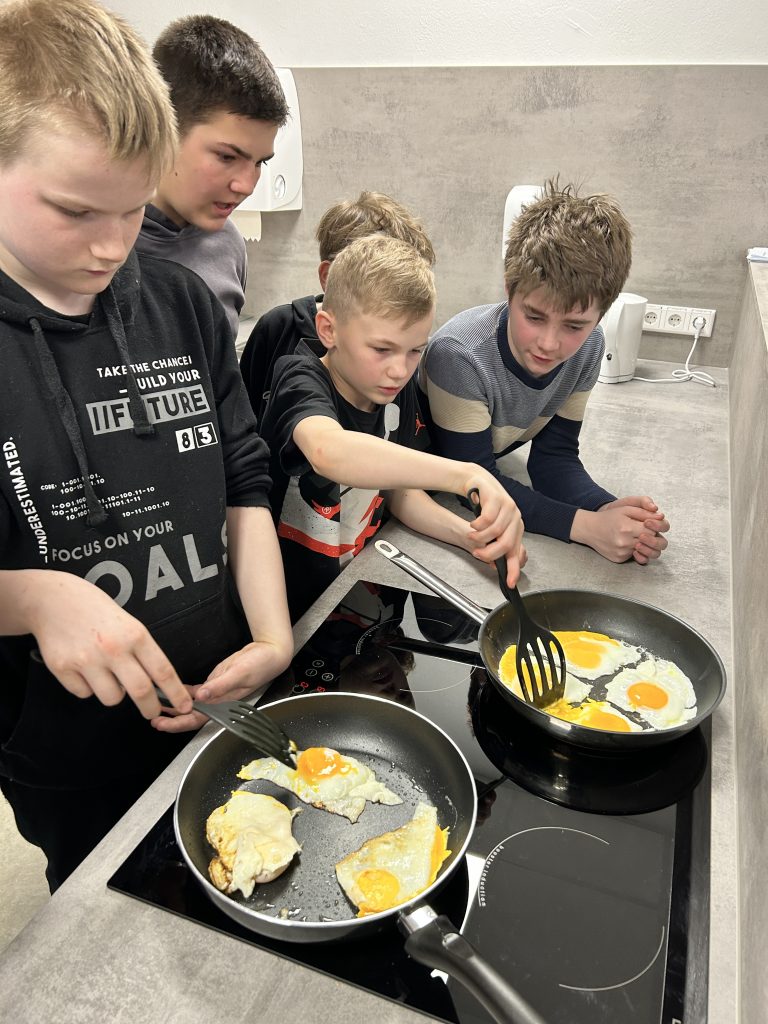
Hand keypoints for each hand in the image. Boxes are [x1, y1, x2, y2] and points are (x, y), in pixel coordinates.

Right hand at [25, 571, 191, 718]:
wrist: (53, 599)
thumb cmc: (95, 610)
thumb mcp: (128, 623)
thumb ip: (141, 651)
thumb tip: (156, 683)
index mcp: (134, 635)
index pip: (163, 671)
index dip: (176, 693)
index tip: (184, 705)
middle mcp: (113, 648)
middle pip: (141, 692)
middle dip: (151, 708)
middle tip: (152, 711)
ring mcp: (87, 660)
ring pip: (112, 698)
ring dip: (114, 694)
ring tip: (107, 675)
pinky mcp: (63, 669)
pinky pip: (84, 694)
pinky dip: (88, 687)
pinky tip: (84, 668)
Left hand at [151, 639, 291, 733]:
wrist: (269, 654)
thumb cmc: (260, 665)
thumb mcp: (240, 673)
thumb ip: (221, 685)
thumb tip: (202, 696)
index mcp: (224, 703)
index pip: (198, 719)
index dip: (179, 723)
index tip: (163, 723)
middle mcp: (218, 702)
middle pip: (190, 716)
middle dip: (171, 719)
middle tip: (153, 718)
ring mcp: (215, 693)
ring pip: (191, 705)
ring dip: (174, 707)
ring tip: (157, 706)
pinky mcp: (214, 682)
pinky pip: (196, 692)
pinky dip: (182, 692)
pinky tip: (171, 690)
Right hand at [463, 470, 524, 586]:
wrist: (478, 483)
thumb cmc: (485, 508)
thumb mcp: (491, 529)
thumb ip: (495, 545)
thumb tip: (496, 565)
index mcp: (516, 529)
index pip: (517, 552)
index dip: (514, 569)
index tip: (509, 583)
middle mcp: (515, 519)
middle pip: (506, 544)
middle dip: (489, 553)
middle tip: (477, 553)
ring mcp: (509, 508)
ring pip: (496, 532)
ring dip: (480, 538)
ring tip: (472, 535)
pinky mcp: (498, 499)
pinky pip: (488, 519)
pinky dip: (477, 525)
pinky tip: (474, 524)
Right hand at [572, 497, 669, 563]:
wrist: (590, 529)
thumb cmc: (609, 517)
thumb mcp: (626, 509)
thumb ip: (644, 512)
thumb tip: (661, 517)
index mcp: (627, 528)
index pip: (652, 531)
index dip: (653, 527)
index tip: (648, 524)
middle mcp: (624, 542)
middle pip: (650, 543)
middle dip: (651, 537)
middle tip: (645, 532)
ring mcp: (622, 553)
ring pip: (644, 551)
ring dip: (644, 544)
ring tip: (638, 538)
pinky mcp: (619, 559)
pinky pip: (634, 556)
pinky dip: (634, 550)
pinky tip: (627, 542)